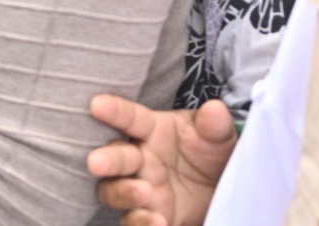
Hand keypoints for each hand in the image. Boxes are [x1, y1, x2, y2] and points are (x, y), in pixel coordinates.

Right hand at [86, 95, 237, 225]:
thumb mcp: (218, 136)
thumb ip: (214, 124)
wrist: (221, 187)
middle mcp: (139, 158)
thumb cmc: (210, 151)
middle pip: (115, 157)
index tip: (97, 104)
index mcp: (152, 131)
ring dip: (123, 192)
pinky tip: (156, 221)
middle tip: (97, 163)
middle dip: (106, 159)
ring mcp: (141, 188)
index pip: (130, 118)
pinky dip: (140, 222)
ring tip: (143, 193)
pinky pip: (134, 221)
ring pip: (114, 191)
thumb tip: (215, 109)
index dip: (114, 111)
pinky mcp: (148, 215)